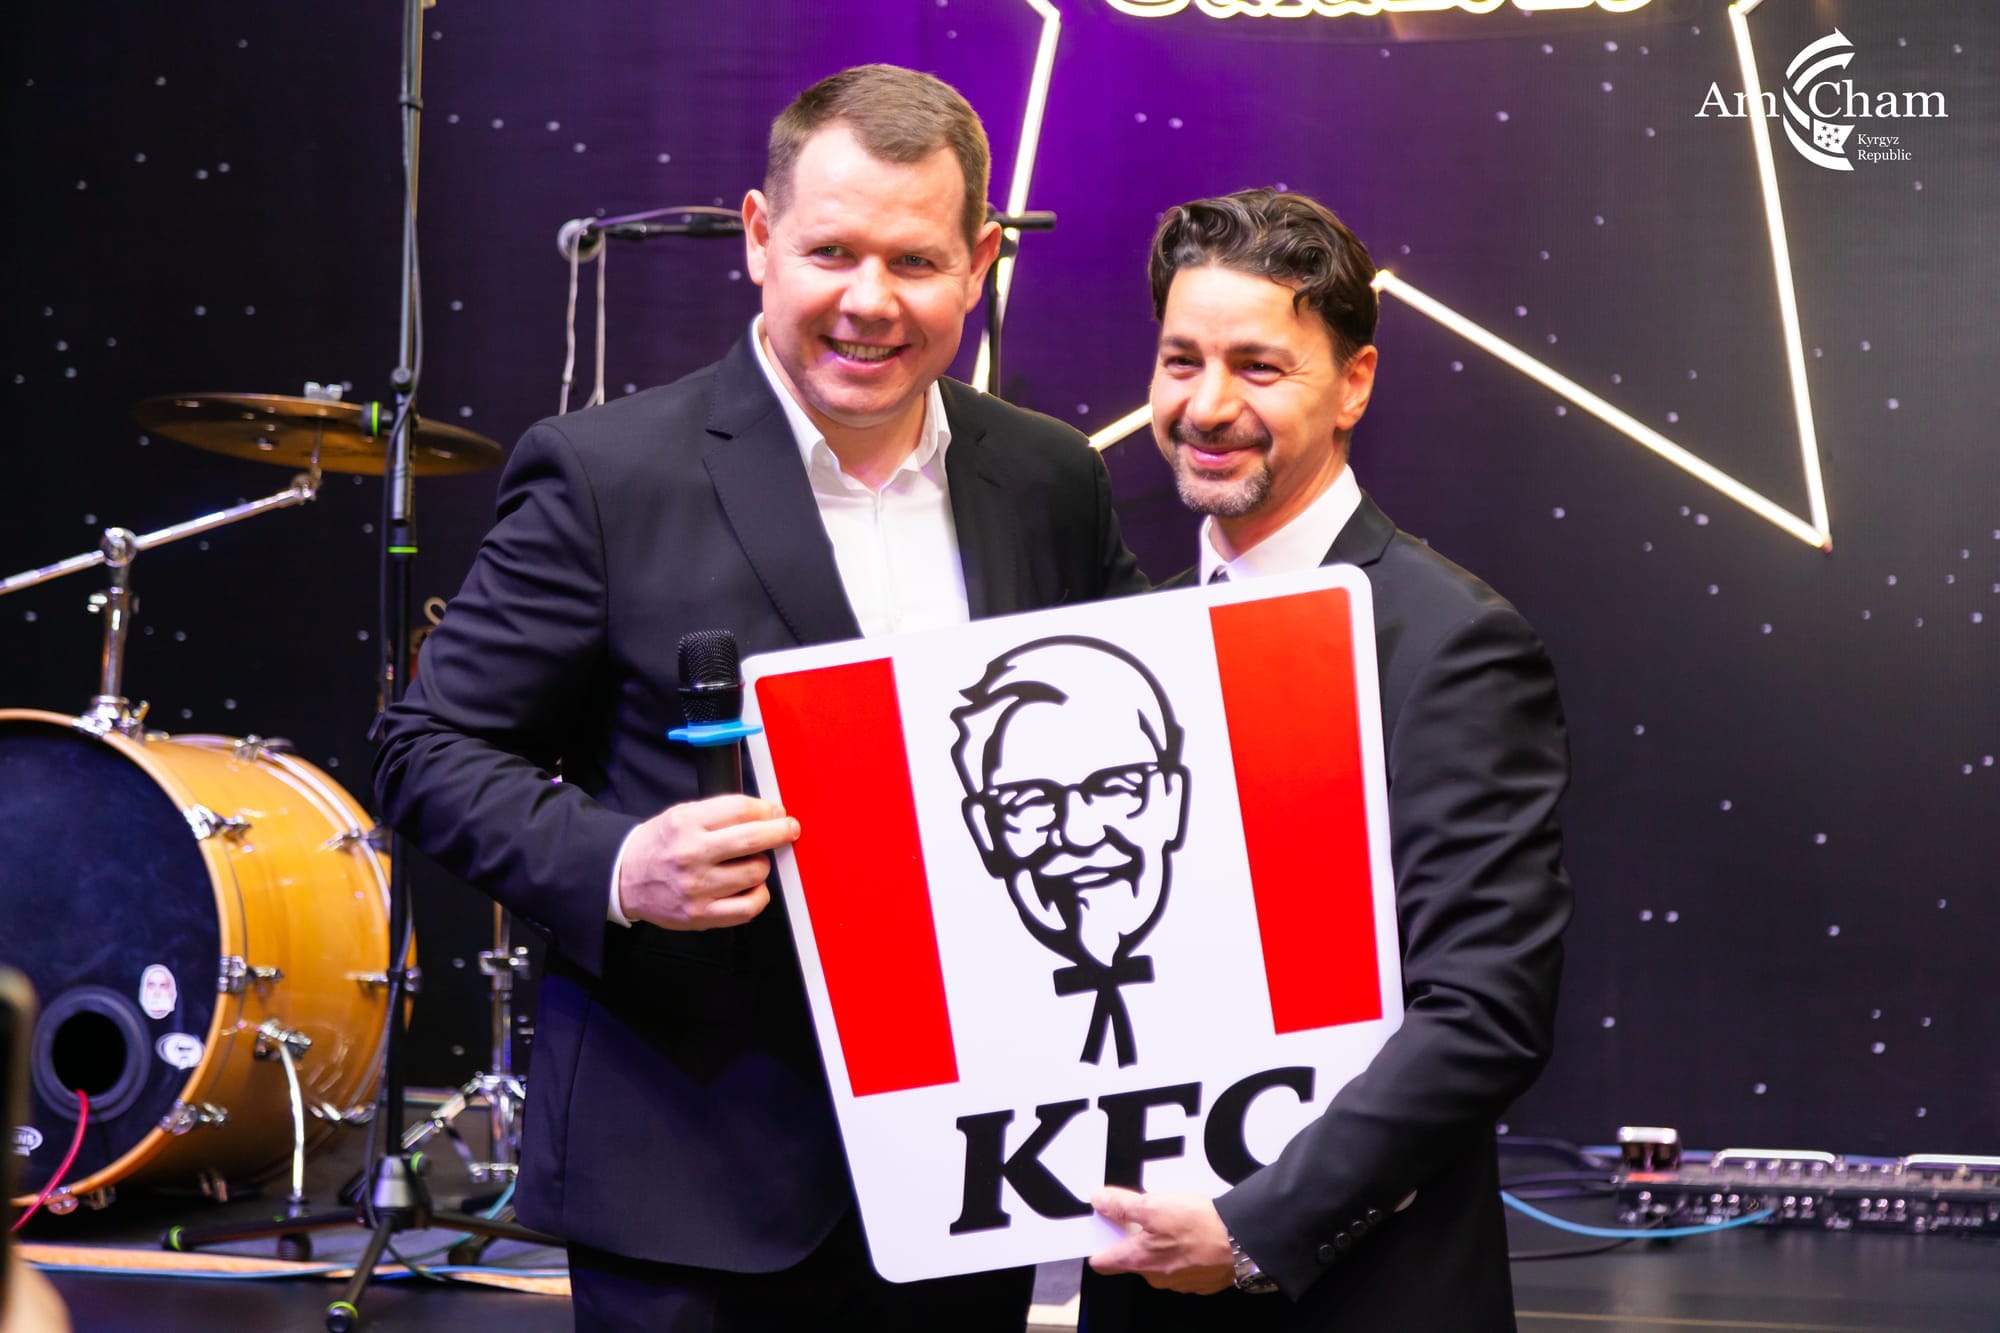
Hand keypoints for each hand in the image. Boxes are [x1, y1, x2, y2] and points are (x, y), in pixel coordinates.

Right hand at [617, 795, 798, 930]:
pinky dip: (759, 896)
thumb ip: (723, 812)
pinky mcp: (701, 915)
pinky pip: (749, 907)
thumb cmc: (661, 845)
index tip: (777, 811)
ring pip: (755, 872)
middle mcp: (690, 854)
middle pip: (752, 839)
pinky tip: (751, 887)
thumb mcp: (683, 815)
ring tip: (750, 862)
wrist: (625, 878)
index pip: (740, 809)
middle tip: (789, 829)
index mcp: (686, 823)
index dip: (767, 809)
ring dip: (762, 865)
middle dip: (780, 831)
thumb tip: (770, 813)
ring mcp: (696, 887)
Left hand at [1086, 1186, 1236, 1294]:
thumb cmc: (1198, 1225)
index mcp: (1137, 1261)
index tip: (1101, 1230)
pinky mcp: (1199, 1281)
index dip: (1097, 1246)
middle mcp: (1154, 1278)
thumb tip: (1099, 1202)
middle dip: (1133, 1239)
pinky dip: (1181, 1251)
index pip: (1102, 1263)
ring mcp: (1177, 1282)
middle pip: (1131, 1260)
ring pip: (1157, 1263)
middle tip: (1145, 1215)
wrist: (1241, 1243)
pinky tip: (1191, 1234)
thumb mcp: (1154, 1205)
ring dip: (1159, 1244)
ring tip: (1173, 1221)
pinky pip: (1180, 1266)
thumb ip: (1123, 1205)